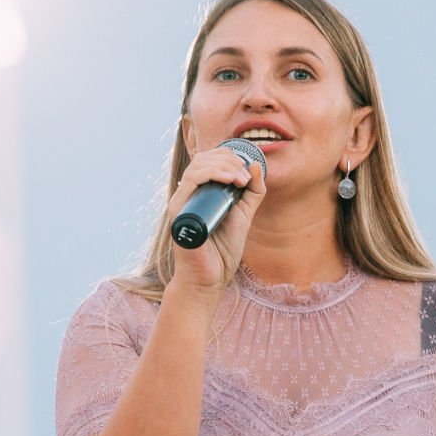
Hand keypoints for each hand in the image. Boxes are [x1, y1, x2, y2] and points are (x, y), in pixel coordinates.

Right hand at [166, 144, 266, 292]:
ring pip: (197, 166)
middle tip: (246, 176)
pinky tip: (230, 181)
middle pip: (203, 158)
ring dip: (224, 166)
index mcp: (200, 193)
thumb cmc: (223, 250)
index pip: (209, 159)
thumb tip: (256, 165)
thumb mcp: (244, 214)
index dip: (229, 156)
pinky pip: (190, 182)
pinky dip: (212, 174)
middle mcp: (188, 195)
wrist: (211, 278)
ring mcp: (181, 202)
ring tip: (241, 180)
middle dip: (229, 160)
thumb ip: (252, 192)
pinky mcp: (179, 212)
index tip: (248, 170)